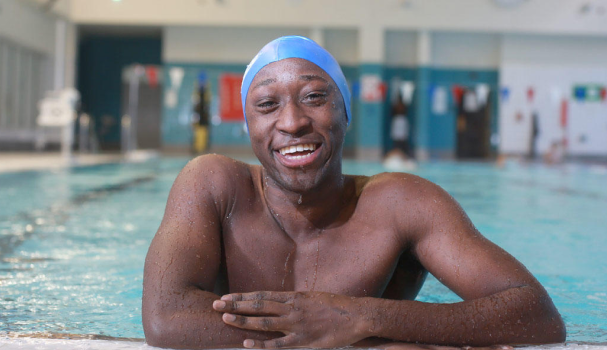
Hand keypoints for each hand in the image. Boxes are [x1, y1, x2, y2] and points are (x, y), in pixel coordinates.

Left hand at [212, 291, 367, 347]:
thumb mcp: (311, 298)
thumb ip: (294, 302)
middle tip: (216, 304)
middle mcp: (292, 308)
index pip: (262, 296)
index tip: (226, 296)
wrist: (356, 316)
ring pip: (264, 323)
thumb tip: (278, 303)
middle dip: (236, 305)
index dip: (242, 297)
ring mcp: (297, 325)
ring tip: (225, 319)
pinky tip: (246, 344)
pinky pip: (279, 344)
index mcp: (294, 297)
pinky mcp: (304, 341)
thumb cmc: (334, 307)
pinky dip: (262, 345)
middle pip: (258, 306)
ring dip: (244, 321)